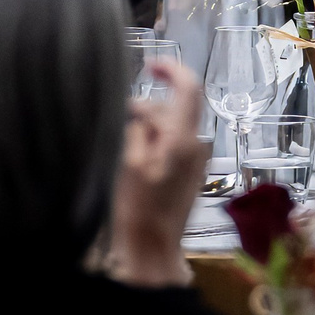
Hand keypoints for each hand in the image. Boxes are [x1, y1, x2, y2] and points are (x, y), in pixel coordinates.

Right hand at [108, 61, 207, 287]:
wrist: (153, 249)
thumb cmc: (139, 210)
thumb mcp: (130, 161)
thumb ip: (139, 126)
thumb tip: (140, 107)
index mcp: (183, 139)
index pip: (188, 87)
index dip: (170, 68)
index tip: (149, 65)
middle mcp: (196, 145)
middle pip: (174, 107)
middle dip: (146, 107)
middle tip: (117, 120)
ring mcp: (195, 159)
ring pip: (171, 125)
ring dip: (148, 127)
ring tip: (123, 148)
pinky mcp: (189, 171)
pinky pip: (172, 142)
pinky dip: (154, 141)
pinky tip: (134, 159)